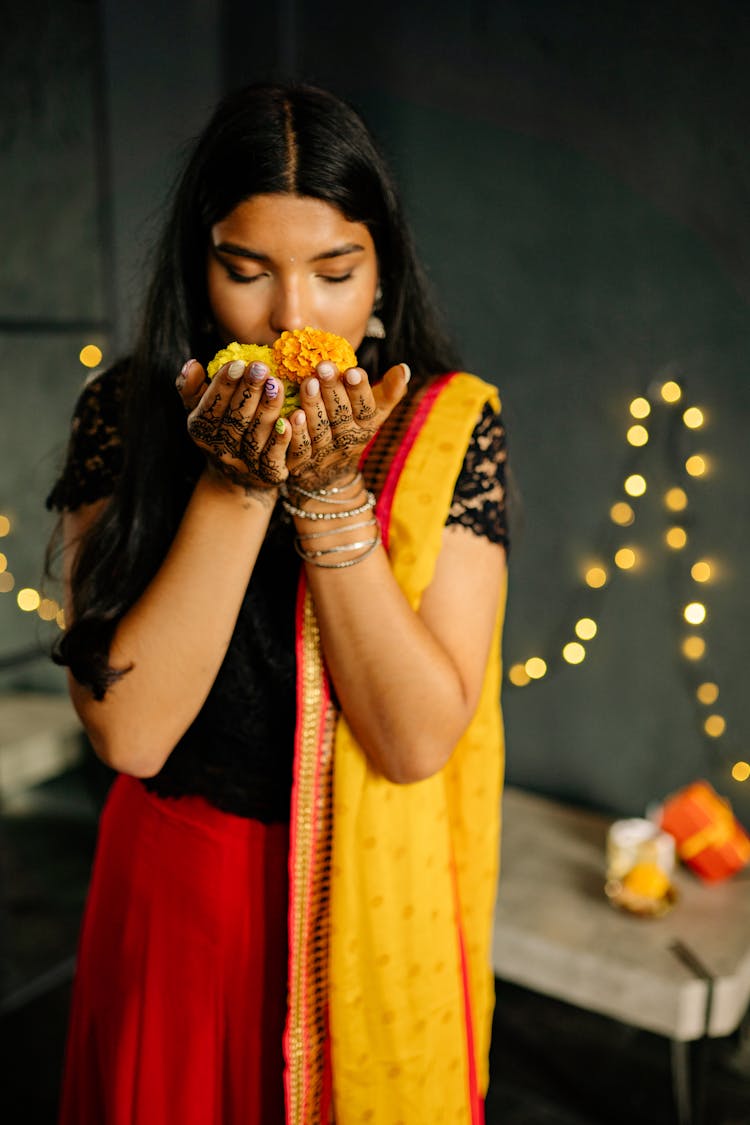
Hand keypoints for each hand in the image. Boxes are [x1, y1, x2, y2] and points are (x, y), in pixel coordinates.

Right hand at [176, 359, 290, 489]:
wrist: (237, 478)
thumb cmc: (220, 429)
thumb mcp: (199, 409)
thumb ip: (191, 387)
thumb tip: (192, 364)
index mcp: (202, 429)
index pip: (211, 406)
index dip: (224, 385)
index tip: (238, 363)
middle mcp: (221, 449)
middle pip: (236, 419)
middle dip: (248, 391)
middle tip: (261, 367)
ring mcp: (245, 463)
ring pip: (256, 435)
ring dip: (267, 409)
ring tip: (277, 384)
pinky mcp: (268, 474)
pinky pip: (275, 455)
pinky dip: (283, 437)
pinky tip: (294, 416)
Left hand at [286, 361, 409, 489]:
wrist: (330, 475)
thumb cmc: (352, 429)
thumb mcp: (375, 414)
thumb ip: (389, 391)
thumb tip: (404, 368)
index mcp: (366, 427)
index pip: (366, 408)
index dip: (359, 391)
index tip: (353, 371)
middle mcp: (346, 441)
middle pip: (341, 415)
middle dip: (333, 389)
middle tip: (324, 366)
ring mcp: (324, 454)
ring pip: (319, 429)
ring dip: (313, 405)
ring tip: (308, 382)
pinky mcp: (302, 464)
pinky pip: (300, 449)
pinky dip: (296, 433)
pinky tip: (291, 415)